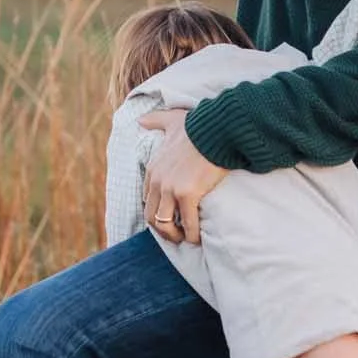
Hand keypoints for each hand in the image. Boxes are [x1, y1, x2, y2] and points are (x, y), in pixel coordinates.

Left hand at [139, 109, 228, 244]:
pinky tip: (198, 238)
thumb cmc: (198, 125)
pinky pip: (187, 224)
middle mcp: (157, 180)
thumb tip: (140, 119)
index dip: (156, 210)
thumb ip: (155, 120)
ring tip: (187, 238)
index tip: (169, 216)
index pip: (146, 198)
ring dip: (174, 236)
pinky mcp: (187, 195)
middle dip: (163, 229)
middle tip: (177, 234)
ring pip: (164, 224)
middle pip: (151, 215)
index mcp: (153, 168)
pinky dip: (192, 235)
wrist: (217, 129)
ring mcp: (170, 189)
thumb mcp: (171, 120)